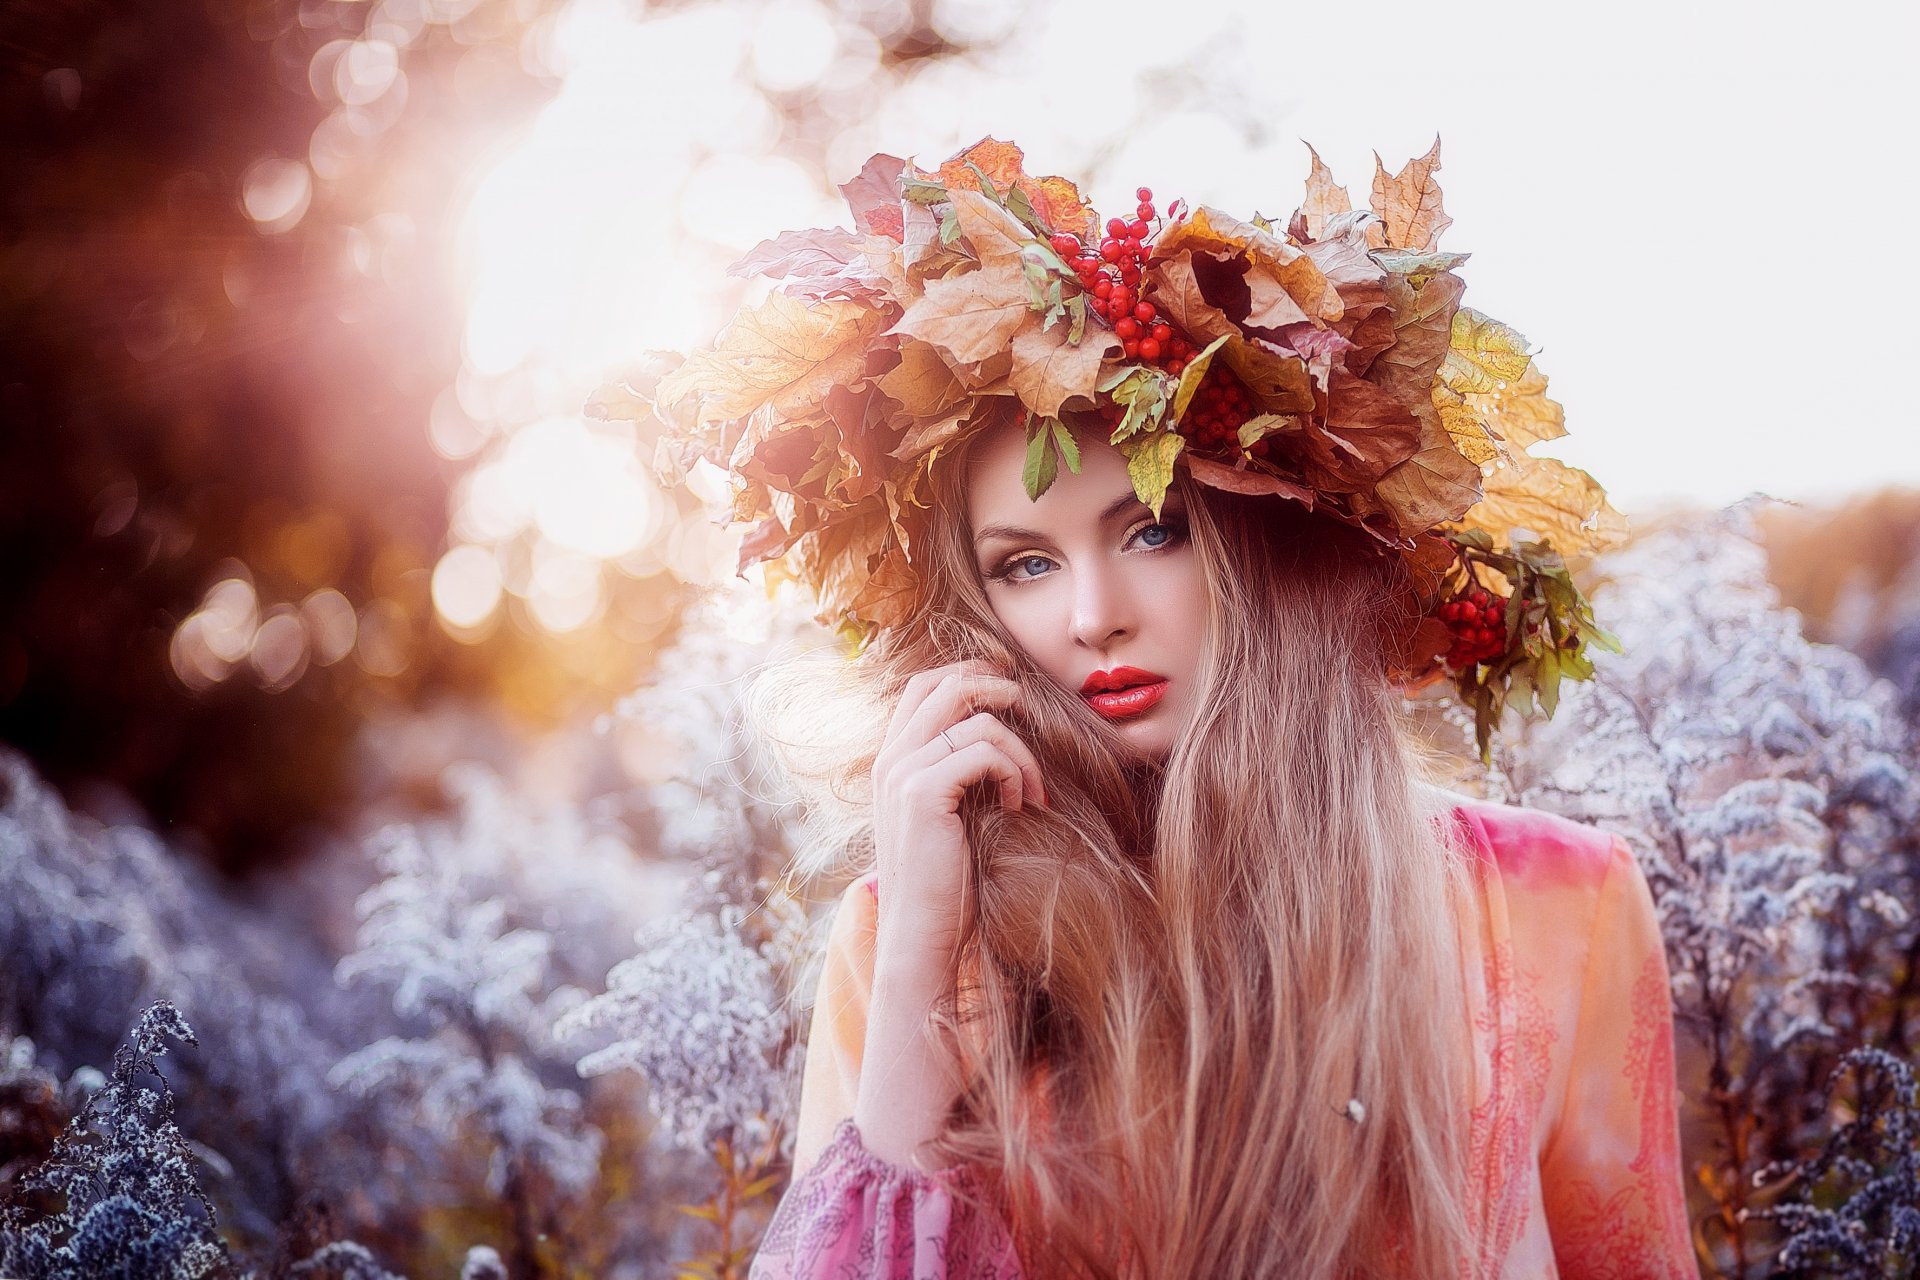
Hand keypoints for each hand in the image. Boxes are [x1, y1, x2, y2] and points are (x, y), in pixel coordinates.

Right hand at [868, 658, 1046, 968]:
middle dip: (997, 687)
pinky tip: (1018, 806)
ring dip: (1019, 750)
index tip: (1009, 692)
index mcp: (891, 760)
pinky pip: (982, 751)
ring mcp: (902, 773)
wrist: (920, 934)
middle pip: (945, 685)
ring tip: (1030, 790)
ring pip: (975, 719)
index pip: (924, 686)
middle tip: (1030, 711)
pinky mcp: (923, 793)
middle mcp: (890, 759)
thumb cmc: (944, 884)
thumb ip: (957, 774)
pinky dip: (1012, 772)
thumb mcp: (948, 816)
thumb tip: (999, 736)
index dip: (969, 674)